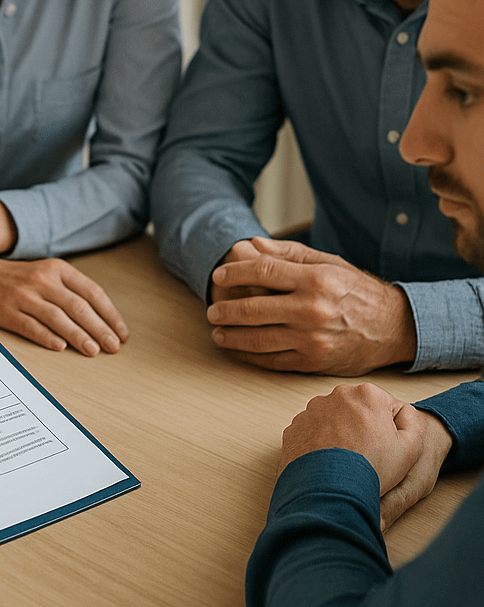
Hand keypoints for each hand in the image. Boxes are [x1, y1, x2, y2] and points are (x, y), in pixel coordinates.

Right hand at [0, 256, 128, 356]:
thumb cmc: (16, 278)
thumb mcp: (45, 273)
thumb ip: (69, 290)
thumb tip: (101, 318)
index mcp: (56, 269)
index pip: (91, 291)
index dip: (109, 313)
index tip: (121, 332)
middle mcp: (42, 280)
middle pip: (78, 306)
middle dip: (100, 329)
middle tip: (114, 347)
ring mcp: (24, 295)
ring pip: (58, 318)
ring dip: (79, 336)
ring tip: (94, 351)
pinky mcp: (7, 311)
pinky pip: (31, 327)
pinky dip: (47, 337)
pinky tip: (61, 348)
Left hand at [206, 237, 415, 373]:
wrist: (395, 328)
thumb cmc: (356, 291)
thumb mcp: (328, 262)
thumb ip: (289, 252)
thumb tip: (252, 244)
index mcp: (315, 279)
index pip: (263, 272)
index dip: (235, 272)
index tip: (219, 275)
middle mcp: (312, 309)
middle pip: (254, 309)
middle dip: (225, 310)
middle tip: (211, 310)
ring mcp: (312, 339)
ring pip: (259, 339)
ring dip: (231, 336)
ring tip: (217, 331)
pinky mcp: (314, 362)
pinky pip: (273, 360)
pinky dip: (250, 356)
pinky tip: (237, 350)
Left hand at [278, 383, 452, 529]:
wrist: (331, 488)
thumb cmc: (373, 467)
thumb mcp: (410, 447)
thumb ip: (410, 422)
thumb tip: (400, 411)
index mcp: (367, 394)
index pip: (385, 408)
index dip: (390, 431)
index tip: (387, 448)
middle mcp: (336, 395)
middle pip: (358, 413)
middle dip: (363, 430)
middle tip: (368, 456)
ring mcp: (312, 409)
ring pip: (334, 422)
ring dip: (341, 436)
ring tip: (348, 462)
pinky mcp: (296, 425)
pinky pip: (313, 434)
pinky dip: (320, 445)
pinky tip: (330, 463)